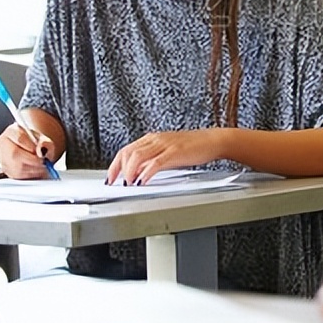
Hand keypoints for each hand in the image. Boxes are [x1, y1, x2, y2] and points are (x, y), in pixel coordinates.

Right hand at [0, 123, 56, 179]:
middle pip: (14, 154)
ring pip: (15, 167)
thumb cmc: (36, 143)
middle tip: (43, 162)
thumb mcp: (44, 140)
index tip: (41, 153)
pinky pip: (16, 175)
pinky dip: (29, 175)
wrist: (32, 149)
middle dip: (32, 161)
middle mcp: (3, 143)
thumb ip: (45, 143)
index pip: (19, 138)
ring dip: (32, 169)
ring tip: (41, 167)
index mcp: (12, 131)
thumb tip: (41, 149)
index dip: (31, 147)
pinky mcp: (5, 169)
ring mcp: (2, 157)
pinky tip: (35, 171)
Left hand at [106, 130, 225, 184]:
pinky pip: (155, 162)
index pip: (126, 150)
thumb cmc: (192, 148)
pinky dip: (146, 173)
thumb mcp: (167, 153)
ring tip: (128, 184)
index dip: (114, 165)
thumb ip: (152, 161)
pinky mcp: (175, 151)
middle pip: (128, 152)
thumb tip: (137, 174)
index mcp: (151, 138)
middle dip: (118, 169)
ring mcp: (164, 144)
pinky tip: (143, 181)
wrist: (212, 141)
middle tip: (115, 183)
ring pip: (138, 156)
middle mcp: (155, 139)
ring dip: (129, 172)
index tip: (110, 178)